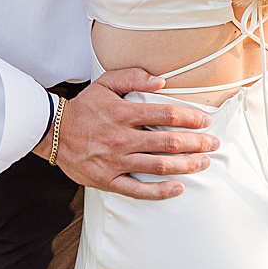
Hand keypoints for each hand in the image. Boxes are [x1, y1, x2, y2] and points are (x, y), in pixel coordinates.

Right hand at [49, 68, 219, 199]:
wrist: (53, 133)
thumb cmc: (84, 107)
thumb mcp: (105, 83)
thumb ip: (133, 77)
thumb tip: (161, 82)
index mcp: (124, 113)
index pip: (166, 114)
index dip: (191, 118)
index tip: (205, 120)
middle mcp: (122, 138)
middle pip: (169, 142)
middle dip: (197, 143)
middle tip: (213, 144)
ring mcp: (116, 161)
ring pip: (159, 166)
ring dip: (186, 165)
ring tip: (204, 163)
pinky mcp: (109, 180)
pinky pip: (139, 190)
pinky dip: (161, 191)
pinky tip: (179, 188)